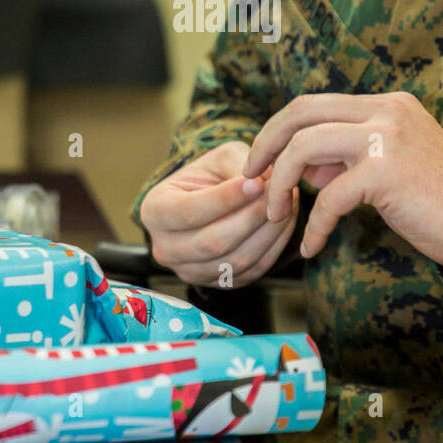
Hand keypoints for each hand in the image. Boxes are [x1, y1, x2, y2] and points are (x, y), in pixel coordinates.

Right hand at [139, 140, 299, 287]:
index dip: (225, 199)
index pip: (189, 210)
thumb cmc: (210, 176)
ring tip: (288, 205)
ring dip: (268, 234)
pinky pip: (250, 272)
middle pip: (212, 242)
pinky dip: (273, 249)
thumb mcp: (219, 159)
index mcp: (154, 211)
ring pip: (235, 261)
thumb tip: (263, 181)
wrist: (209, 202)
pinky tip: (285, 224)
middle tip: (279, 194)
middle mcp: (164, 248)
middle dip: (251, 217)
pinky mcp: (217, 284)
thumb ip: (238, 165)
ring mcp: (190, 272)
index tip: (257, 182)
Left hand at [242, 92, 442, 266]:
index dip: (278, 130)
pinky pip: (329, 198)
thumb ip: (349, 155)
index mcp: (386, 104)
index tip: (261, 161)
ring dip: (280, 183)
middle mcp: (385, 112)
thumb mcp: (393, 164)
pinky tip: (311, 247)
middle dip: (265, 145)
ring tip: (275, 215)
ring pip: (305, 147)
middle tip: (250, 178)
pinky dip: (313, 226)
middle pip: (300, 113)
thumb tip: (301, 161)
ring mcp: (386, 139)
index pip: (314, 103)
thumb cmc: (440, 200)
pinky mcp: (386, 173)